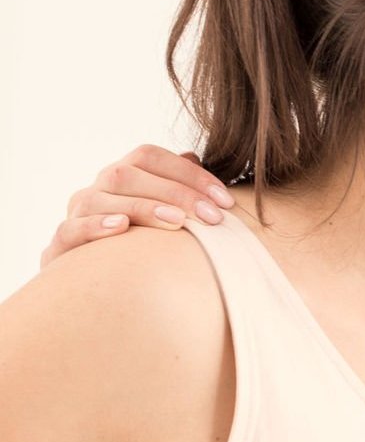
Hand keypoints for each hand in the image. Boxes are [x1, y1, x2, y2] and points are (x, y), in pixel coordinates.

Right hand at [41, 145, 234, 266]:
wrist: (100, 284)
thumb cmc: (145, 244)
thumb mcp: (165, 215)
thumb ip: (180, 188)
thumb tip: (196, 157)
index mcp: (123, 176)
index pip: (150, 156)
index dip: (189, 173)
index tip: (225, 200)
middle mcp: (98, 189)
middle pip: (127, 174)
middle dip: (176, 193)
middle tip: (213, 217)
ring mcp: (77, 213)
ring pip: (100, 199)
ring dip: (142, 208)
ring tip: (177, 222)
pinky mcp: (62, 244)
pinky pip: (71, 229)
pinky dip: (95, 227)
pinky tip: (122, 228)